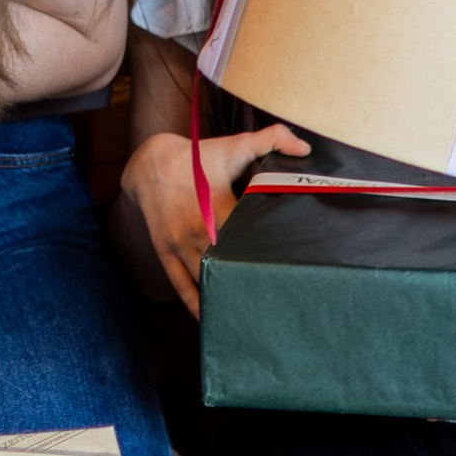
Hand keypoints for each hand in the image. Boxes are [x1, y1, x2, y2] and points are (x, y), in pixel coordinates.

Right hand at [118, 120, 308, 317]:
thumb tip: (305, 149)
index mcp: (217, 205)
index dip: (266, 252)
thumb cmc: (199, 156)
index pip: (247, 236)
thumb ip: (271, 138)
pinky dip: (194, 303)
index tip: (286, 267)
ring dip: (223, 294)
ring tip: (247, 316)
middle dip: (247, 281)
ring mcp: (179, 243)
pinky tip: (208, 318)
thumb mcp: (234, 144)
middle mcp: (197, 229)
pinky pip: (179, 284)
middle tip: (274, 302)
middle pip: (227, 264)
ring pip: (204, 278)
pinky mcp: (165, 251)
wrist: (150, 162)